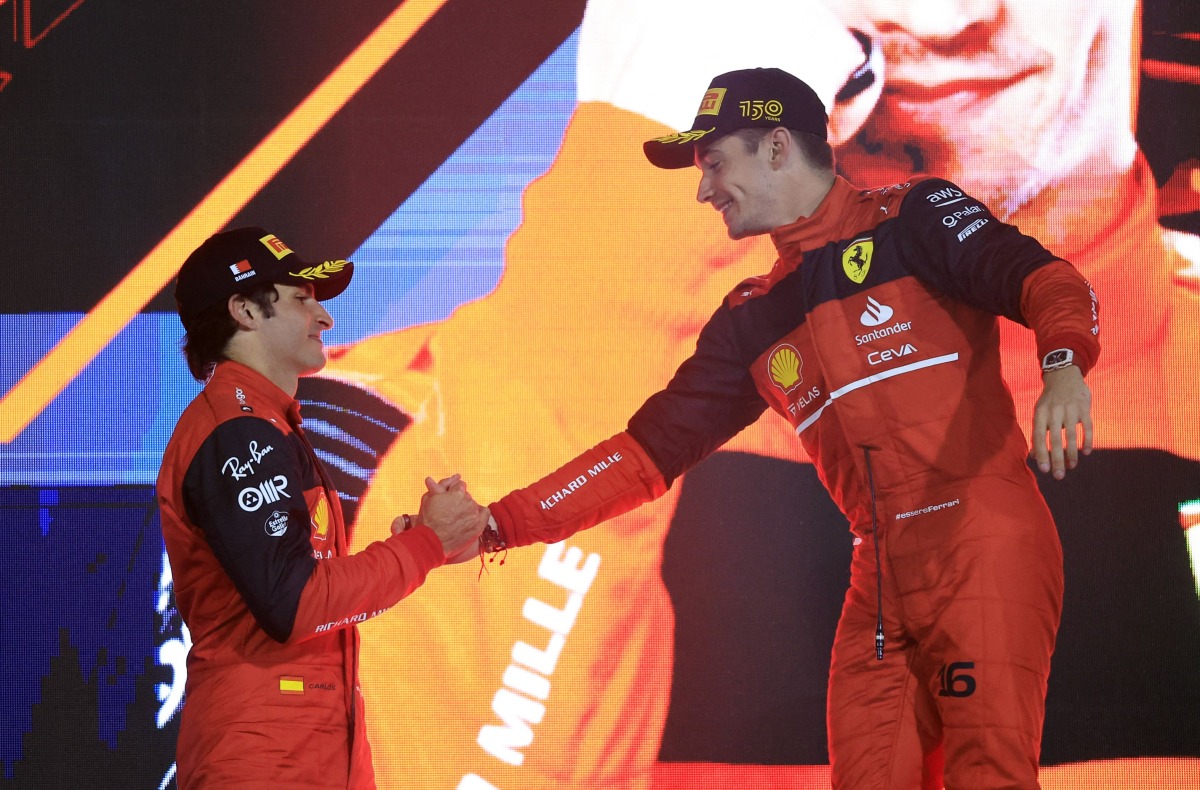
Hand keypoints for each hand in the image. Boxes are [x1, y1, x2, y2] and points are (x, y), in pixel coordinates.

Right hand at [418, 475, 487, 556]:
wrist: (433, 542)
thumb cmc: (428, 520)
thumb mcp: (428, 499)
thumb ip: (434, 488)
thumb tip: (430, 478)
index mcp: (457, 493)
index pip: (459, 485)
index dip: (453, 491)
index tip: (449, 498)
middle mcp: (468, 501)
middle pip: (466, 496)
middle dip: (459, 500)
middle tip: (451, 510)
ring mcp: (474, 514)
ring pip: (474, 504)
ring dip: (467, 508)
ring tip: (457, 517)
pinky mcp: (478, 525)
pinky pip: (485, 513)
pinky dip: (480, 513)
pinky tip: (471, 517)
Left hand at [1030, 365, 1092, 479]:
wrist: (1064, 376)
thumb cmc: (1049, 400)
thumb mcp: (1039, 413)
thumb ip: (1038, 433)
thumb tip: (1034, 456)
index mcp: (1040, 413)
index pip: (1038, 437)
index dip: (1041, 453)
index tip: (1043, 470)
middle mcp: (1054, 411)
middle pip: (1055, 439)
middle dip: (1057, 459)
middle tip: (1059, 476)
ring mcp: (1070, 409)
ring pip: (1072, 435)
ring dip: (1072, 453)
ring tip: (1072, 466)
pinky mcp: (1084, 407)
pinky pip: (1087, 426)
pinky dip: (1087, 440)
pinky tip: (1086, 452)